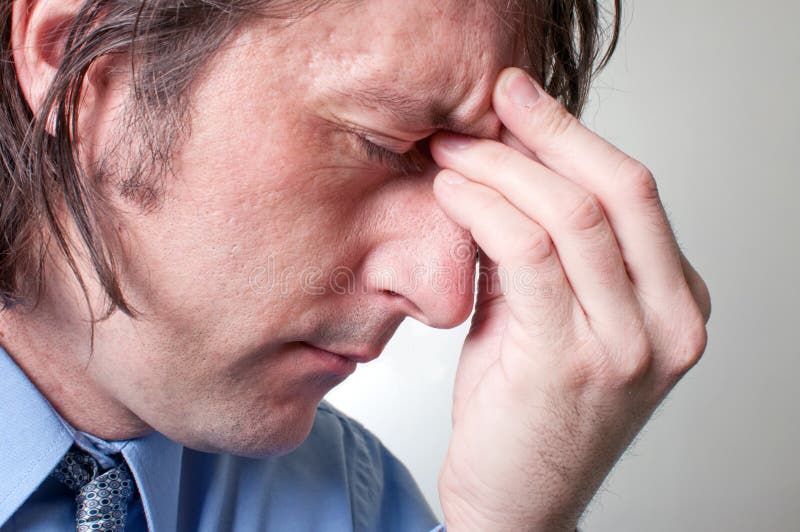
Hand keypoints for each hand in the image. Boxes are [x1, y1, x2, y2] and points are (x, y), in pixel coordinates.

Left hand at [430, 68, 710, 531]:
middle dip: (545, 132)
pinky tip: (452, 194)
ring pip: (571, 214)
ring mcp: (626, 346)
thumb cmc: (529, 412)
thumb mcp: (553, 318)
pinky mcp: (567, 362)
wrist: (515, 502)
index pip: (634, 192)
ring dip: (502, 168)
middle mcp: (669, 323)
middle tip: (492, 103)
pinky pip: (526, 254)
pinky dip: (484, 209)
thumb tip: (506, 170)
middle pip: (617, 190)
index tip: (523, 102)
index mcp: (677, 305)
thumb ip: (545, 251)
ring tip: (453, 151)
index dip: (573, 136)